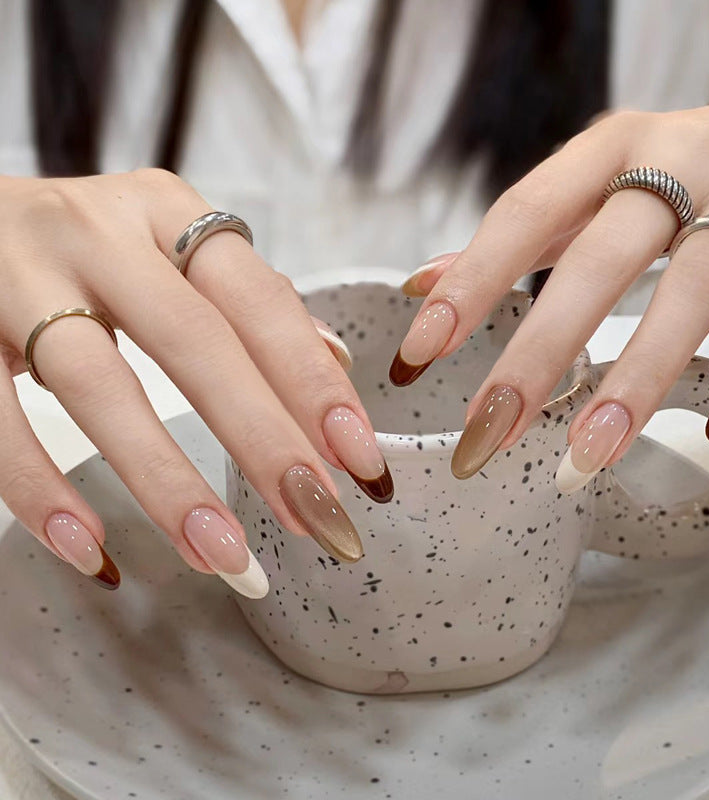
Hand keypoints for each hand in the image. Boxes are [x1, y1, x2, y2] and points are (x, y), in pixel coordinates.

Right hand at [0, 169, 390, 595]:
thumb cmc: (89, 247)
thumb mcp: (171, 249)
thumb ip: (250, 303)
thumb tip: (335, 366)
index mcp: (168, 212)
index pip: (261, 302)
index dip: (314, 384)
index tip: (361, 461)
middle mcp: (99, 232)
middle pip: (196, 343)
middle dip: (264, 439)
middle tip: (317, 518)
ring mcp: (19, 274)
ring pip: (98, 384)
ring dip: (167, 480)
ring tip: (222, 555)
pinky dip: (42, 490)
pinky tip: (93, 550)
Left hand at [393, 90, 708, 486]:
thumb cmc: (681, 168)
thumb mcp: (597, 184)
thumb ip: (519, 236)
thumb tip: (424, 283)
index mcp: (608, 151)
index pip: (524, 214)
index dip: (470, 283)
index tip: (417, 353)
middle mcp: (677, 163)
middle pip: (599, 260)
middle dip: (541, 349)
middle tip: (491, 428)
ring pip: (697, 285)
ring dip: (641, 374)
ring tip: (590, 450)